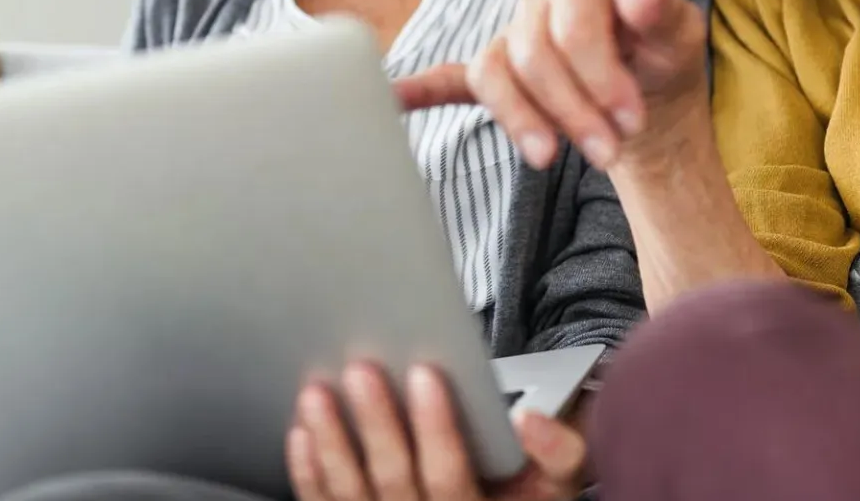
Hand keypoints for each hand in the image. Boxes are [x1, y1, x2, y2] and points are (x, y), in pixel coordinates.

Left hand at [287, 362, 584, 500]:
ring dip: (332, 443)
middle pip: (395, 482)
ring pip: (351, 496)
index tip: (424, 372)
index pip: (450, 477)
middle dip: (376, 425)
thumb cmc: (520, 496)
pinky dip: (309, 473)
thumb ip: (558, 452)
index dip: (436, 427)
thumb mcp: (554, 485)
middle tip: (361, 371)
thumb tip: (530, 420)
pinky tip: (301, 434)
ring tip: (317, 394)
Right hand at [393, 0, 706, 172]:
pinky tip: (396, 99)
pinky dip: (421, 90)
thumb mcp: (679, 36)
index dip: (599, 73)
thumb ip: (662, 7)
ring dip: (522, 120)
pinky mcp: (494, 76)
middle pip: (532, 54)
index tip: (630, 118)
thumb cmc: (661, 58)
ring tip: (551, 158)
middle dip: (571, 109)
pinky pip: (449, 79)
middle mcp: (536, 3)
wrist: (647, 96)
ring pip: (494, 74)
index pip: (571, 22)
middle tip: (609, 152)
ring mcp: (509, 39)